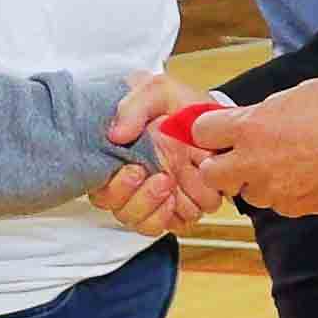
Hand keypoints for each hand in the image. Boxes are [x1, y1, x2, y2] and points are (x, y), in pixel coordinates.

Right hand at [106, 69, 223, 214]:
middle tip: (163, 179)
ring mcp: (155, 197)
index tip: (136, 171)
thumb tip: (116, 134)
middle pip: (123, 211)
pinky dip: (177, 217)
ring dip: (159, 209)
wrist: (215, 118)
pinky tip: (184, 200)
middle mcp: (134, 182)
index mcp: (120, 158)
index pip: (103, 189)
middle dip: (142, 200)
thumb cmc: (181, 104)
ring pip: (145, 223)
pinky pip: (172, 227)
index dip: (117, 187)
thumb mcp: (156, 91)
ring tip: (174, 187)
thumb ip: (133, 107)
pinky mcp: (179, 208)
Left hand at [193, 77, 317, 216]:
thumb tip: (252, 117)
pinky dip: (284, 193)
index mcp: (250, 128)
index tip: (218, 131)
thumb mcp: (297, 93)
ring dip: (255, 181)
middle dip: (220, 166)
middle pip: (211, 174)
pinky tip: (303, 177)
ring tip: (283, 165)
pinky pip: (277, 203)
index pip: (202, 133)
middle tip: (240, 156)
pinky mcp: (292, 207)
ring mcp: (272, 189)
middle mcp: (253, 162)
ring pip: (247, 192)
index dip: (209, 131)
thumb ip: (265, 110)